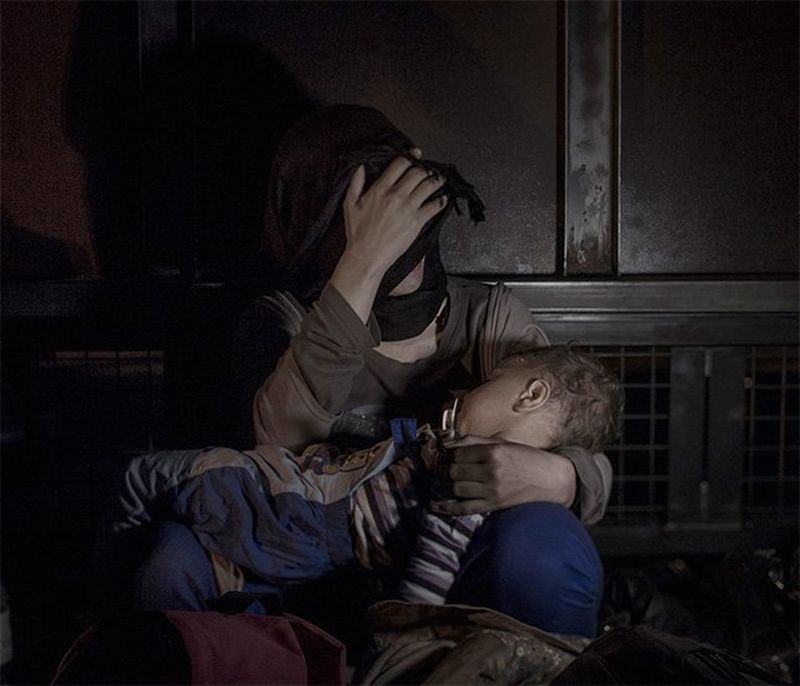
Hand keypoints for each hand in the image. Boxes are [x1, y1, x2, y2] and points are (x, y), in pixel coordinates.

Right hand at [342, 154, 446, 274]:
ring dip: (437, 181)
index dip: (411, 156)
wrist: (367, 256)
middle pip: (418, 172)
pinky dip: (441, 201)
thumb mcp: (350, 204)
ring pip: (429, 186)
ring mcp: (408, 208)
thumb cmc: (357, 233)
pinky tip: (443, 199)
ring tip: (440, 180)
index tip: (417, 155)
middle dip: (425, 168)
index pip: (400, 164)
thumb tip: (362, 166)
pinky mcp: (417, 222)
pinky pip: (435, 206)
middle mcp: (396, 195)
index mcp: (380, 189)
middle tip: (429, 169)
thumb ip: (356, 183)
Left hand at [431, 435, 576, 514]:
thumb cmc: (528, 459)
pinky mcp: (494, 505)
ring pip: (457, 488)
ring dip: (447, 485)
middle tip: (442, 468)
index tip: (444, 455)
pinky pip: (465, 507)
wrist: (552, 480)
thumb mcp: (504, 443)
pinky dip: (448, 507)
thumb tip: (450, 442)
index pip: (458, 452)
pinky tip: (435, 505)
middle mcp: (491, 469)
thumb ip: (476, 441)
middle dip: (445, 469)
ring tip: (444, 481)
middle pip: (454, 470)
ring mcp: (492, 489)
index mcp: (493, 451)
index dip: (447, 454)